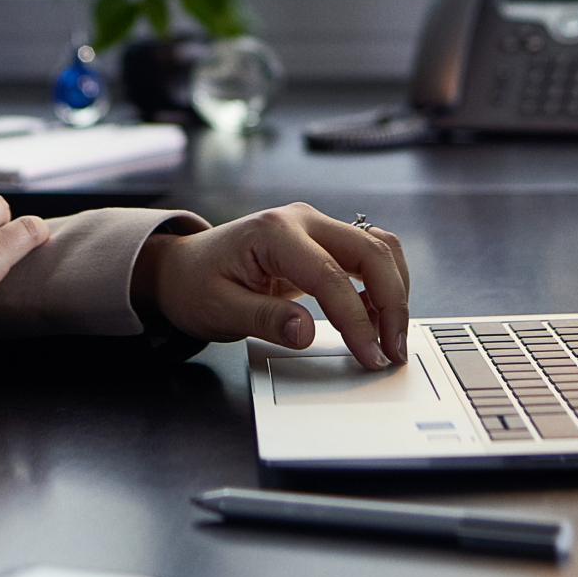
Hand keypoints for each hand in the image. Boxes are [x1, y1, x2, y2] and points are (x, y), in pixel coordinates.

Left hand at [134, 203, 408, 370]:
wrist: (183, 268)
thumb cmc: (195, 285)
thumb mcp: (220, 310)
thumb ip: (265, 320)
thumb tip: (306, 333)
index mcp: (274, 233)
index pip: (331, 276)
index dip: (357, 321)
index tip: (370, 356)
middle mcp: (302, 220)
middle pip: (371, 252)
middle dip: (392, 303)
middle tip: (394, 350)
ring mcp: (316, 227)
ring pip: (378, 248)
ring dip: (393, 291)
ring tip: (390, 337)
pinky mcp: (323, 242)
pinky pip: (368, 256)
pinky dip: (382, 285)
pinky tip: (376, 318)